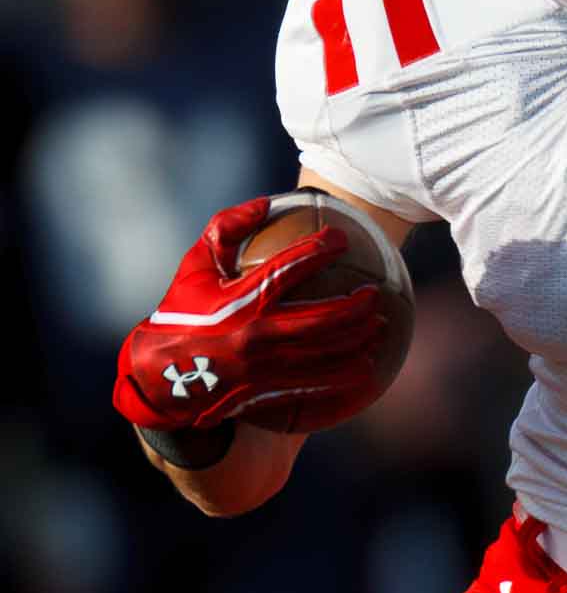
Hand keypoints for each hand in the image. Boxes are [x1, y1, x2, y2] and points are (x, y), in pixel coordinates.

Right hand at [114, 198, 385, 430]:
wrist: (157, 377)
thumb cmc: (181, 311)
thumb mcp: (195, 265)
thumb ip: (226, 229)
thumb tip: (264, 202)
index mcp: (239, 299)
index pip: (287, 269)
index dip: (318, 250)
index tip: (341, 237)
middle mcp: (255, 333)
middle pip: (320, 319)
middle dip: (356, 307)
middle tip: (377, 293)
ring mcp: (262, 366)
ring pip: (323, 354)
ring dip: (358, 340)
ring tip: (382, 327)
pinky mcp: (266, 390)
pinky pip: (313, 384)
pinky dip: (344, 377)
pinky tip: (367, 369)